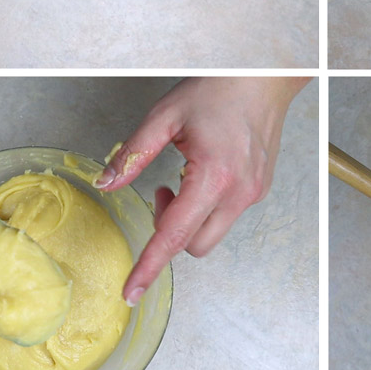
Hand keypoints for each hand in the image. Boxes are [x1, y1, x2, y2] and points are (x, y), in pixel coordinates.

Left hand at [95, 77, 306, 303]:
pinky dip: (207, 207)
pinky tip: (204, 173)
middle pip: (194, 245)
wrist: (264, 76)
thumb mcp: (164, 117)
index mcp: (213, 176)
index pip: (173, 235)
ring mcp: (253, 193)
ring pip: (211, 234)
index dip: (149, 266)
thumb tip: (106, 183)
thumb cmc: (217, 89)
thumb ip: (133, 154)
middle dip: (169, 232)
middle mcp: (238, 192)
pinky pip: (227, 216)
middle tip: (160, 191)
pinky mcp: (260, 189)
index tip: (132, 293)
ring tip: (182, 178)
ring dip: (188, 220)